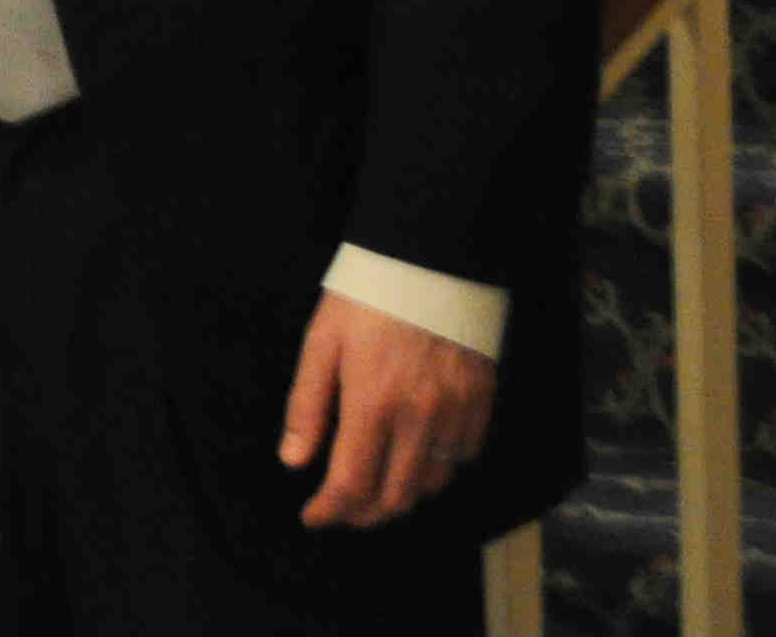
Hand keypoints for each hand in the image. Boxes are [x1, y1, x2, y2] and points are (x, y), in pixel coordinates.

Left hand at [279, 289, 495, 527]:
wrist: (432, 258)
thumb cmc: (367, 295)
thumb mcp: (321, 342)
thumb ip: (307, 406)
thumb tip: (294, 461)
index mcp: (372, 404)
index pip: (351, 484)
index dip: (330, 511)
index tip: (312, 517)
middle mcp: (419, 419)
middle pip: (395, 497)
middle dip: (363, 515)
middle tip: (341, 511)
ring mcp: (456, 414)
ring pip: (432, 484)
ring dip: (400, 497)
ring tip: (374, 491)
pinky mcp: (481, 402)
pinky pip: (463, 457)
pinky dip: (438, 471)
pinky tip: (417, 460)